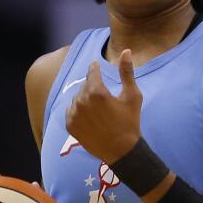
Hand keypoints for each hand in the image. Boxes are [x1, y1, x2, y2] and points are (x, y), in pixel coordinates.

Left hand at [65, 49, 141, 164]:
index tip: (97, 67)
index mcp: (97, 91)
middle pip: (85, 86)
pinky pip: (71, 111)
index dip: (96, 69)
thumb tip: (126, 51)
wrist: (122, 152)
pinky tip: (91, 119)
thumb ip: (127, 72)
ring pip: (77, 98)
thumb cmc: (130, 122)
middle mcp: (82, 101)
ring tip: (99, 111)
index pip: (92, 71)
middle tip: (105, 99)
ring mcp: (74, 114)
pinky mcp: (70, 125)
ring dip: (85, 100)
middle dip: (94, 88)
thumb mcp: (132, 96)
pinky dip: (79, 112)